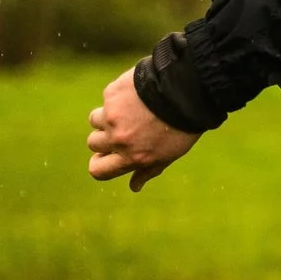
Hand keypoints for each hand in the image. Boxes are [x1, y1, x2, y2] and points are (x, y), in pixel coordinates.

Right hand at [87, 67, 198, 190]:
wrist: (187, 92)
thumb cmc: (183, 126)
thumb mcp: (170, 154)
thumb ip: (148, 170)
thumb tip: (134, 187)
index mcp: (132, 157)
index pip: (98, 170)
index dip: (98, 163)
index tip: (103, 156)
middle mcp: (118, 139)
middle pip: (93, 143)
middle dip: (104, 137)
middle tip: (123, 128)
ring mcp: (112, 116)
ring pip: (95, 120)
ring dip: (107, 116)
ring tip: (131, 110)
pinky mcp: (111, 95)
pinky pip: (107, 99)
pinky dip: (118, 98)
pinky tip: (137, 94)